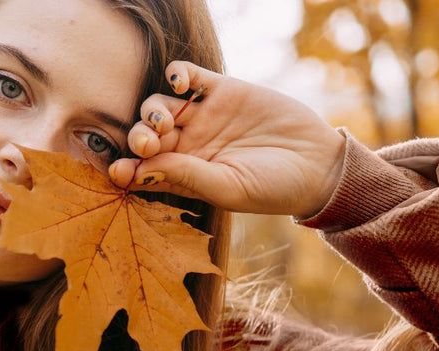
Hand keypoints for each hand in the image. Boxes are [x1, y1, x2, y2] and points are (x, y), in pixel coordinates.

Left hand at [108, 61, 345, 217]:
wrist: (318, 164)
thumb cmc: (273, 188)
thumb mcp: (227, 188)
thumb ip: (185, 176)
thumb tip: (140, 169)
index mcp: (184, 175)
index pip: (143, 168)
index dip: (126, 166)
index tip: (120, 170)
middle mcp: (188, 145)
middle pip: (146, 135)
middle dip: (138, 137)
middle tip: (147, 144)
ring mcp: (203, 116)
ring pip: (160, 105)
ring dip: (152, 111)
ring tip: (165, 122)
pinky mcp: (222, 90)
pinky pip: (188, 75)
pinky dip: (176, 74)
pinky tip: (177, 84)